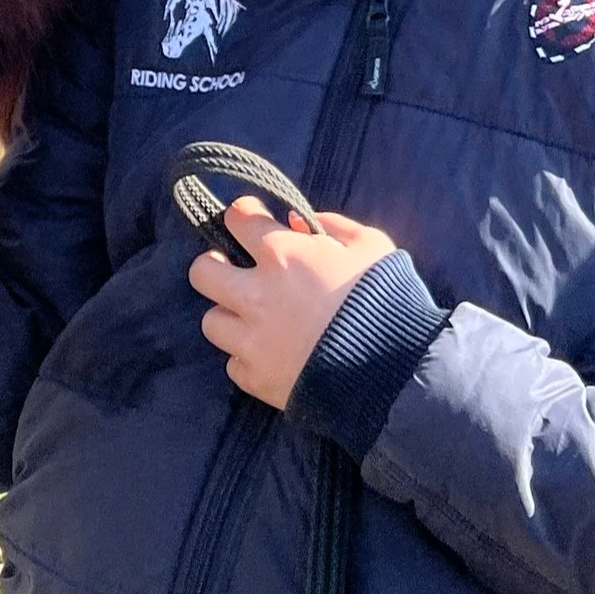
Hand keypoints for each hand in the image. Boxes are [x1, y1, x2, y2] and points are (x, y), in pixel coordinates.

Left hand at [188, 198, 396, 409]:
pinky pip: (233, 364)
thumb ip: (333, 225)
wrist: (393, 371)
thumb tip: (297, 222)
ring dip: (230, 316)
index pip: (237, 218)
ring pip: (211, 321)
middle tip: (234, 269)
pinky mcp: (256, 378)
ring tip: (253, 318)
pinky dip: (248, 358)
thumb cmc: (385, 299)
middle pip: (201, 271)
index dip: (244, 214)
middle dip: (214, 265)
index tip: (252, 219)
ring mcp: (252, 340)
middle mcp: (256, 294)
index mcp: (282, 254)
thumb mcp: (371, 245)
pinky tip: (270, 354)